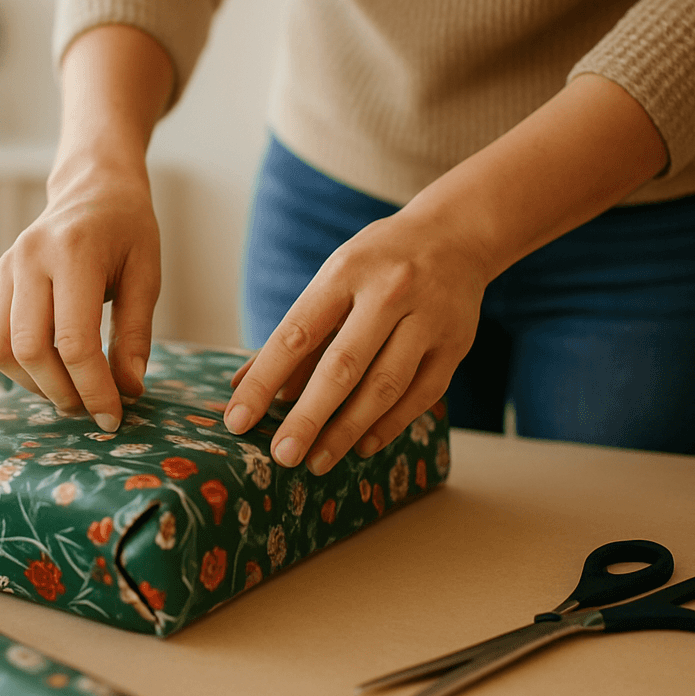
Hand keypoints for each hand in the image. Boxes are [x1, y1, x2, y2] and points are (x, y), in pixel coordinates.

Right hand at [0, 157, 160, 432]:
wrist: (94, 187)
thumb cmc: (128, 229)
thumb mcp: (147, 275)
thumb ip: (136, 334)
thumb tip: (128, 390)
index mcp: (74, 253)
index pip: (75, 341)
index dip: (93, 388)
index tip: (113, 416)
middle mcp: (30, 259)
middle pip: (31, 350)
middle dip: (63, 392)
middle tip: (94, 410)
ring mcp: (8, 268)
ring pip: (2, 350)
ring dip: (35, 385)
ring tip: (73, 394)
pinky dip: (20, 368)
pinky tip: (53, 373)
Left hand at [224, 207, 488, 472]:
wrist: (455, 235)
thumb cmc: (377, 263)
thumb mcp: (331, 280)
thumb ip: (293, 334)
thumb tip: (243, 385)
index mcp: (344, 272)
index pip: (296, 334)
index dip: (264, 380)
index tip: (238, 419)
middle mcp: (388, 292)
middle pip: (343, 366)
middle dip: (309, 416)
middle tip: (282, 455)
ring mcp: (427, 318)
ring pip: (385, 386)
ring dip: (348, 430)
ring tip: (318, 460)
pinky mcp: (456, 343)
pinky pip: (422, 394)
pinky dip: (390, 424)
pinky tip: (363, 445)